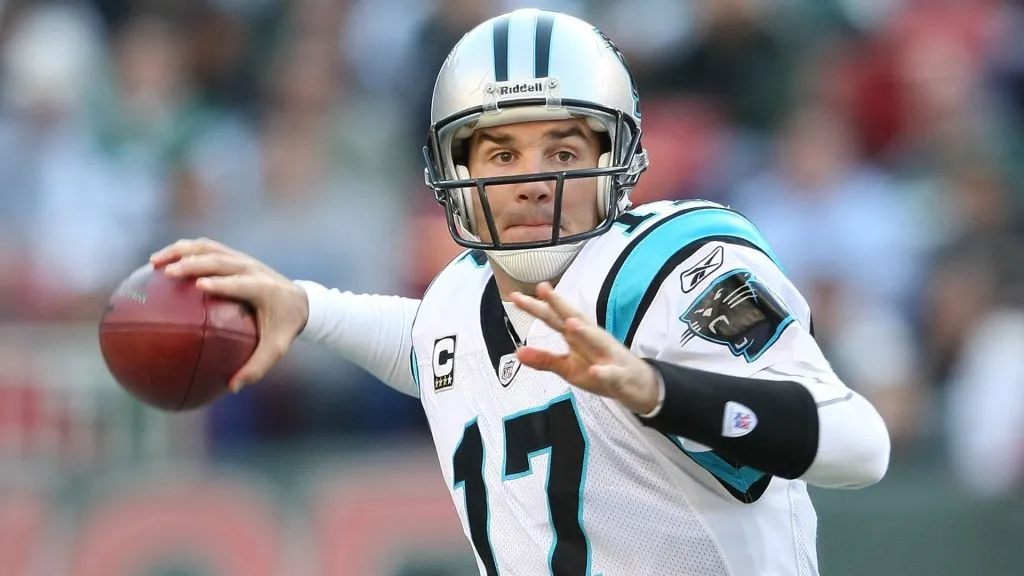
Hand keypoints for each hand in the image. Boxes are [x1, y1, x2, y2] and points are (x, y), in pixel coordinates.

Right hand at [150, 238, 309, 391]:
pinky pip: (205, 248)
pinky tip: (159, 263)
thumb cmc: (283, 327)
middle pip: (220, 260)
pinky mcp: (233, 255)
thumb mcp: (276, 349)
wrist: (298, 300)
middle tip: (168, 274)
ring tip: (153, 263)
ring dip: (180, 251)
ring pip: (208, 248)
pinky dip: (182, 251)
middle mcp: (251, 268)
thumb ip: (257, 367)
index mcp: (263, 289)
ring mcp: (241, 259)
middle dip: (194, 264)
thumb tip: (232, 387)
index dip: (222, 283)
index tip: (199, 287)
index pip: (240, 283)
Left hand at [509, 282, 661, 414]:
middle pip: (574, 319)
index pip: (554, 319)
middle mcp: (593, 339)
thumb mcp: (568, 368)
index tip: (515, 296)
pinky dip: (604, 372)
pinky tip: (595, 370)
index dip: (536, 307)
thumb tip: (517, 352)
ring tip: (570, 323)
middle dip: (559, 305)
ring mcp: (607, 356)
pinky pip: (611, 374)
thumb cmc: (600, 370)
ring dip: (584, 332)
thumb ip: (545, 359)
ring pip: (596, 341)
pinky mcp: (619, 375)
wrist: (638, 385)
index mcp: (578, 337)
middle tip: (543, 288)